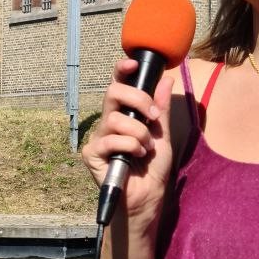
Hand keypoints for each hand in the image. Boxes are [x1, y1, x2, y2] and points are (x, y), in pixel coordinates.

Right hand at [81, 59, 175, 223]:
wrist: (148, 196)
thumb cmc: (154, 167)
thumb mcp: (163, 134)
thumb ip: (160, 109)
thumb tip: (166, 80)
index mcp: (124, 113)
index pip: (117, 85)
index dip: (121, 70)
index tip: (132, 63)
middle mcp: (109, 121)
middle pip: (113, 92)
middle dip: (138, 100)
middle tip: (152, 117)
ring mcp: (99, 137)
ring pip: (116, 119)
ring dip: (139, 133)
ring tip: (146, 148)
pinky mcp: (92, 154)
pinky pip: (111, 139)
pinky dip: (130, 147)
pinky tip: (136, 157)